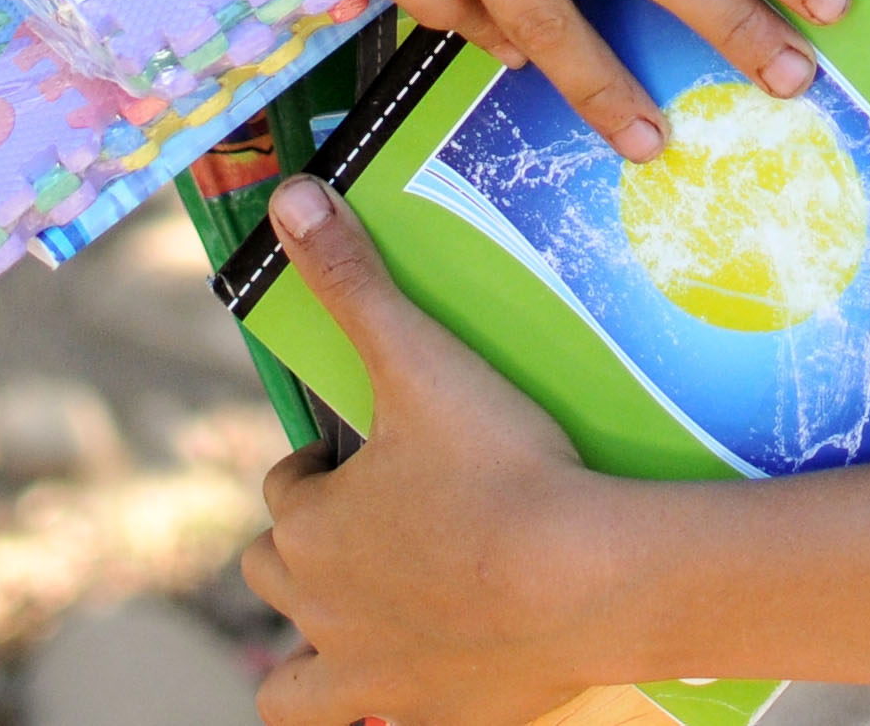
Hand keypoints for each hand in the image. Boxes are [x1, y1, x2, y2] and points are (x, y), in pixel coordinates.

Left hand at [241, 180, 632, 725]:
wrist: (589, 579)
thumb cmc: (505, 467)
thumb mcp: (420, 359)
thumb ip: (353, 280)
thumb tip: (288, 195)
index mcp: (309, 527)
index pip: (287, 489)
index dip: (323, 466)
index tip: (371, 452)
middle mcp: (319, 611)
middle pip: (280, 571)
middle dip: (313, 545)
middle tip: (385, 516)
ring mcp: (368, 679)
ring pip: (287, 681)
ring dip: (310, 646)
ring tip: (366, 611)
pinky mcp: (426, 720)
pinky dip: (369, 708)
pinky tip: (414, 676)